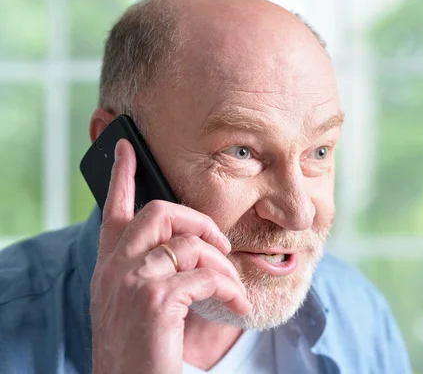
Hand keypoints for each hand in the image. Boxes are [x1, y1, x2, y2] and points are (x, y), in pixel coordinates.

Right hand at [90, 139, 250, 373]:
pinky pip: (207, 275)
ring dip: (224, 267)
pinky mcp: (155, 299)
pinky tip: (237, 305)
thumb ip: (152, 270)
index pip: (113, 210)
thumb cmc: (140, 349)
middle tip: (221, 245)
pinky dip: (230, 289)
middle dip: (201, 221)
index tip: (127, 148)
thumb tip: (191, 246)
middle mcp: (115, 268)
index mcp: (109, 267)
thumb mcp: (135, 304)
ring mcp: (133, 281)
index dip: (121, 176)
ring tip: (234, 291)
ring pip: (192, 245)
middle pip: (160, 212)